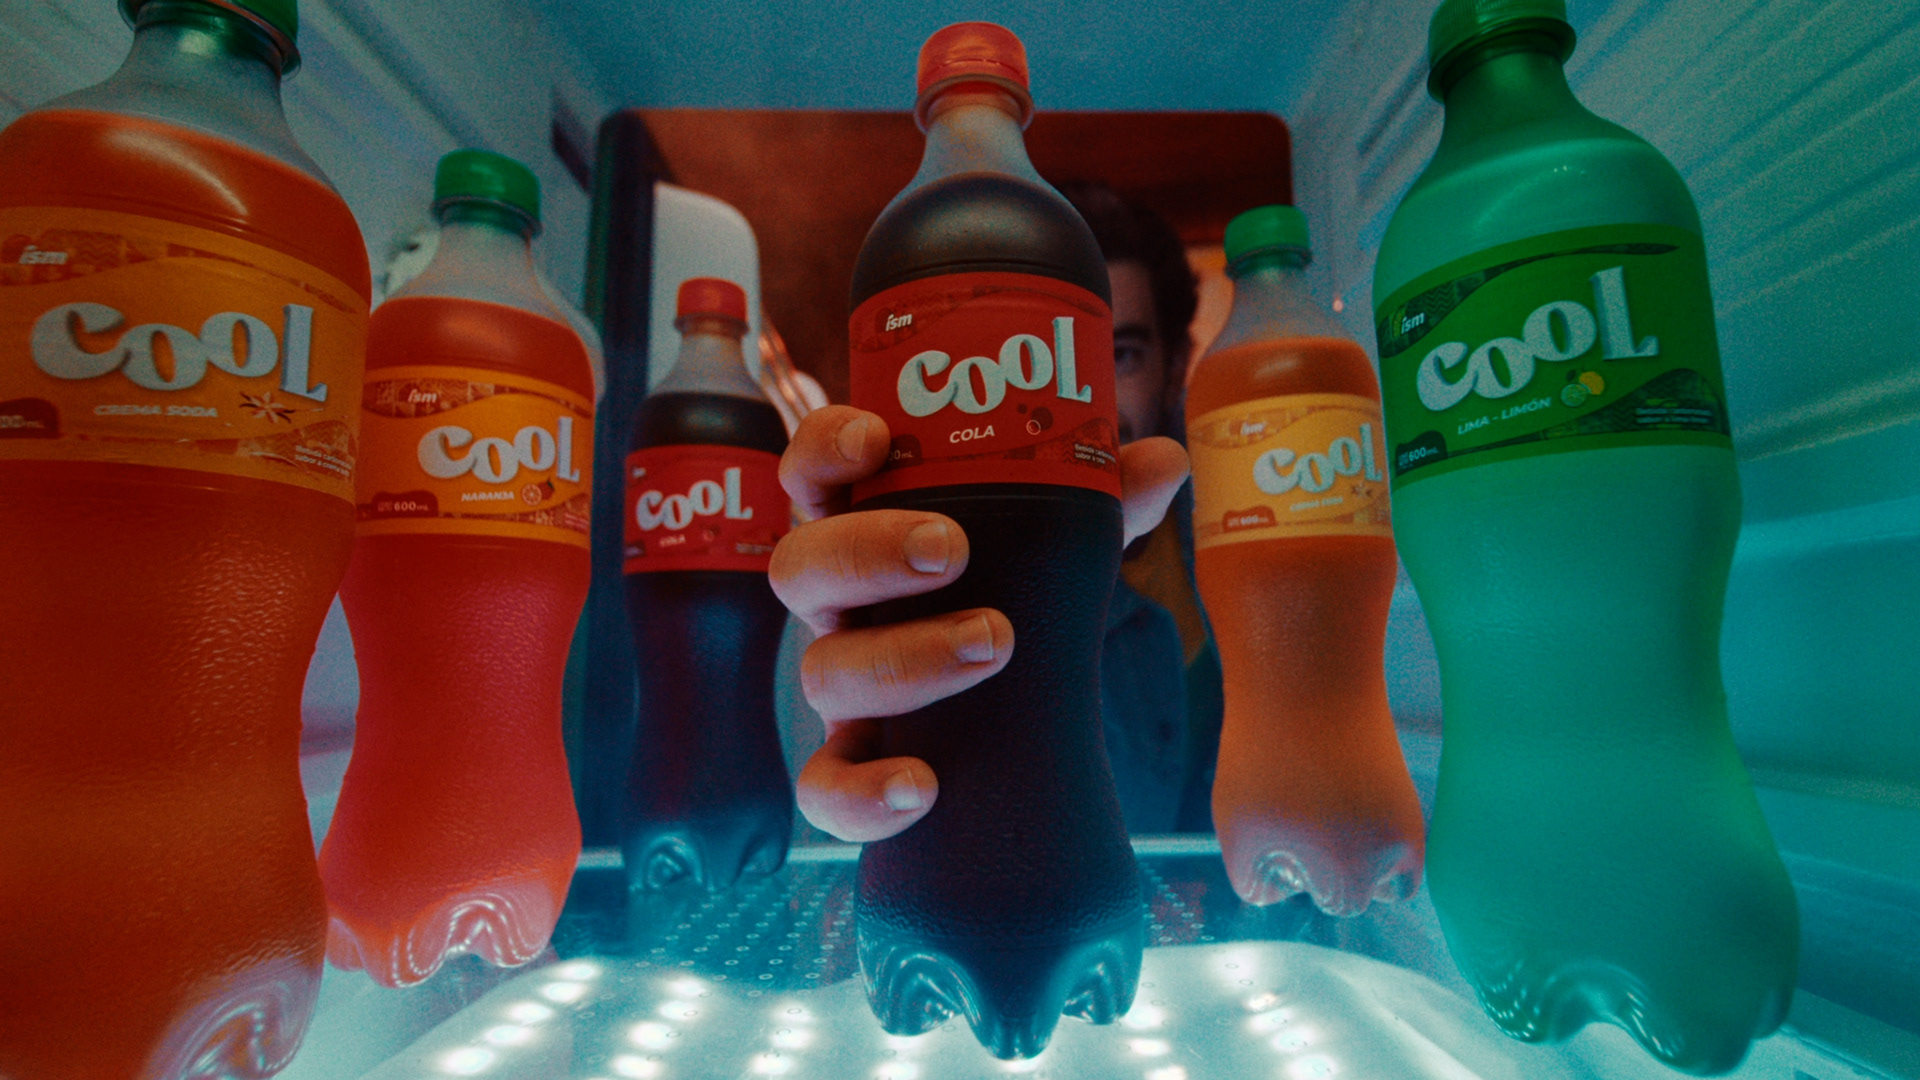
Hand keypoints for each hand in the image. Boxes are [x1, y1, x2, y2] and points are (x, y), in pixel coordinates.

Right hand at [769, 406, 1188, 842]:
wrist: (1013, 715)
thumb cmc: (1015, 600)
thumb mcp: (1056, 546)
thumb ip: (1099, 503)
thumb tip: (1161, 462)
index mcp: (866, 530)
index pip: (814, 474)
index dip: (827, 447)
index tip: (876, 437)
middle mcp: (836, 605)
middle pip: (802, 566)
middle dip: (867, 552)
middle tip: (951, 550)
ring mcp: (839, 685)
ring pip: (824, 671)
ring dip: (903, 657)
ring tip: (992, 643)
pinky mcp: (852, 767)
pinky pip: (823, 788)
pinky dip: (861, 792)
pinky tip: (922, 786)